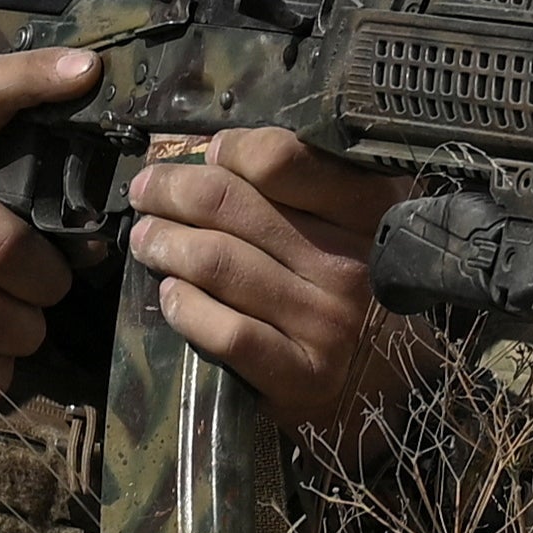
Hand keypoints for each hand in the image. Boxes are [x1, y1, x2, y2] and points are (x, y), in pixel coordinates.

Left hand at [125, 128, 439, 457]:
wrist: (386, 381)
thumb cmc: (350, 282)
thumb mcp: (348, 221)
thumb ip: (295, 184)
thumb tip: (213, 154)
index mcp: (366, 208)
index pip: (279, 158)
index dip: (229, 150)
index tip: (207, 156)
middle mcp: (349, 263)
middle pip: (229, 204)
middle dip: (171, 191)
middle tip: (147, 192)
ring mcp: (326, 321)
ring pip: (216, 262)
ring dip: (164, 244)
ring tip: (146, 238)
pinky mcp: (301, 374)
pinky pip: (226, 331)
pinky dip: (184, 307)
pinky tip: (170, 295)